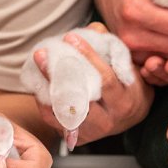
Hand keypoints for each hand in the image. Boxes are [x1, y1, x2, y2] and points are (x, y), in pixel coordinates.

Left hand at [33, 24, 152, 146]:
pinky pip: (55, 121)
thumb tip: (91, 29)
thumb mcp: (126, 64)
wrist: (131, 116)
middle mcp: (109, 120)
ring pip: (64, 111)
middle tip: (41, 54)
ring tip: (36, 68)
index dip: (88, 57)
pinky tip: (38, 86)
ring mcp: (92, 131)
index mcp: (124, 100)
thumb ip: (110, 45)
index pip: (105, 79)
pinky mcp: (78, 137)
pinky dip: (45, 104)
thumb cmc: (127, 85)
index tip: (70, 37)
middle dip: (57, 74)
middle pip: (79, 98)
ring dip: (46, 89)